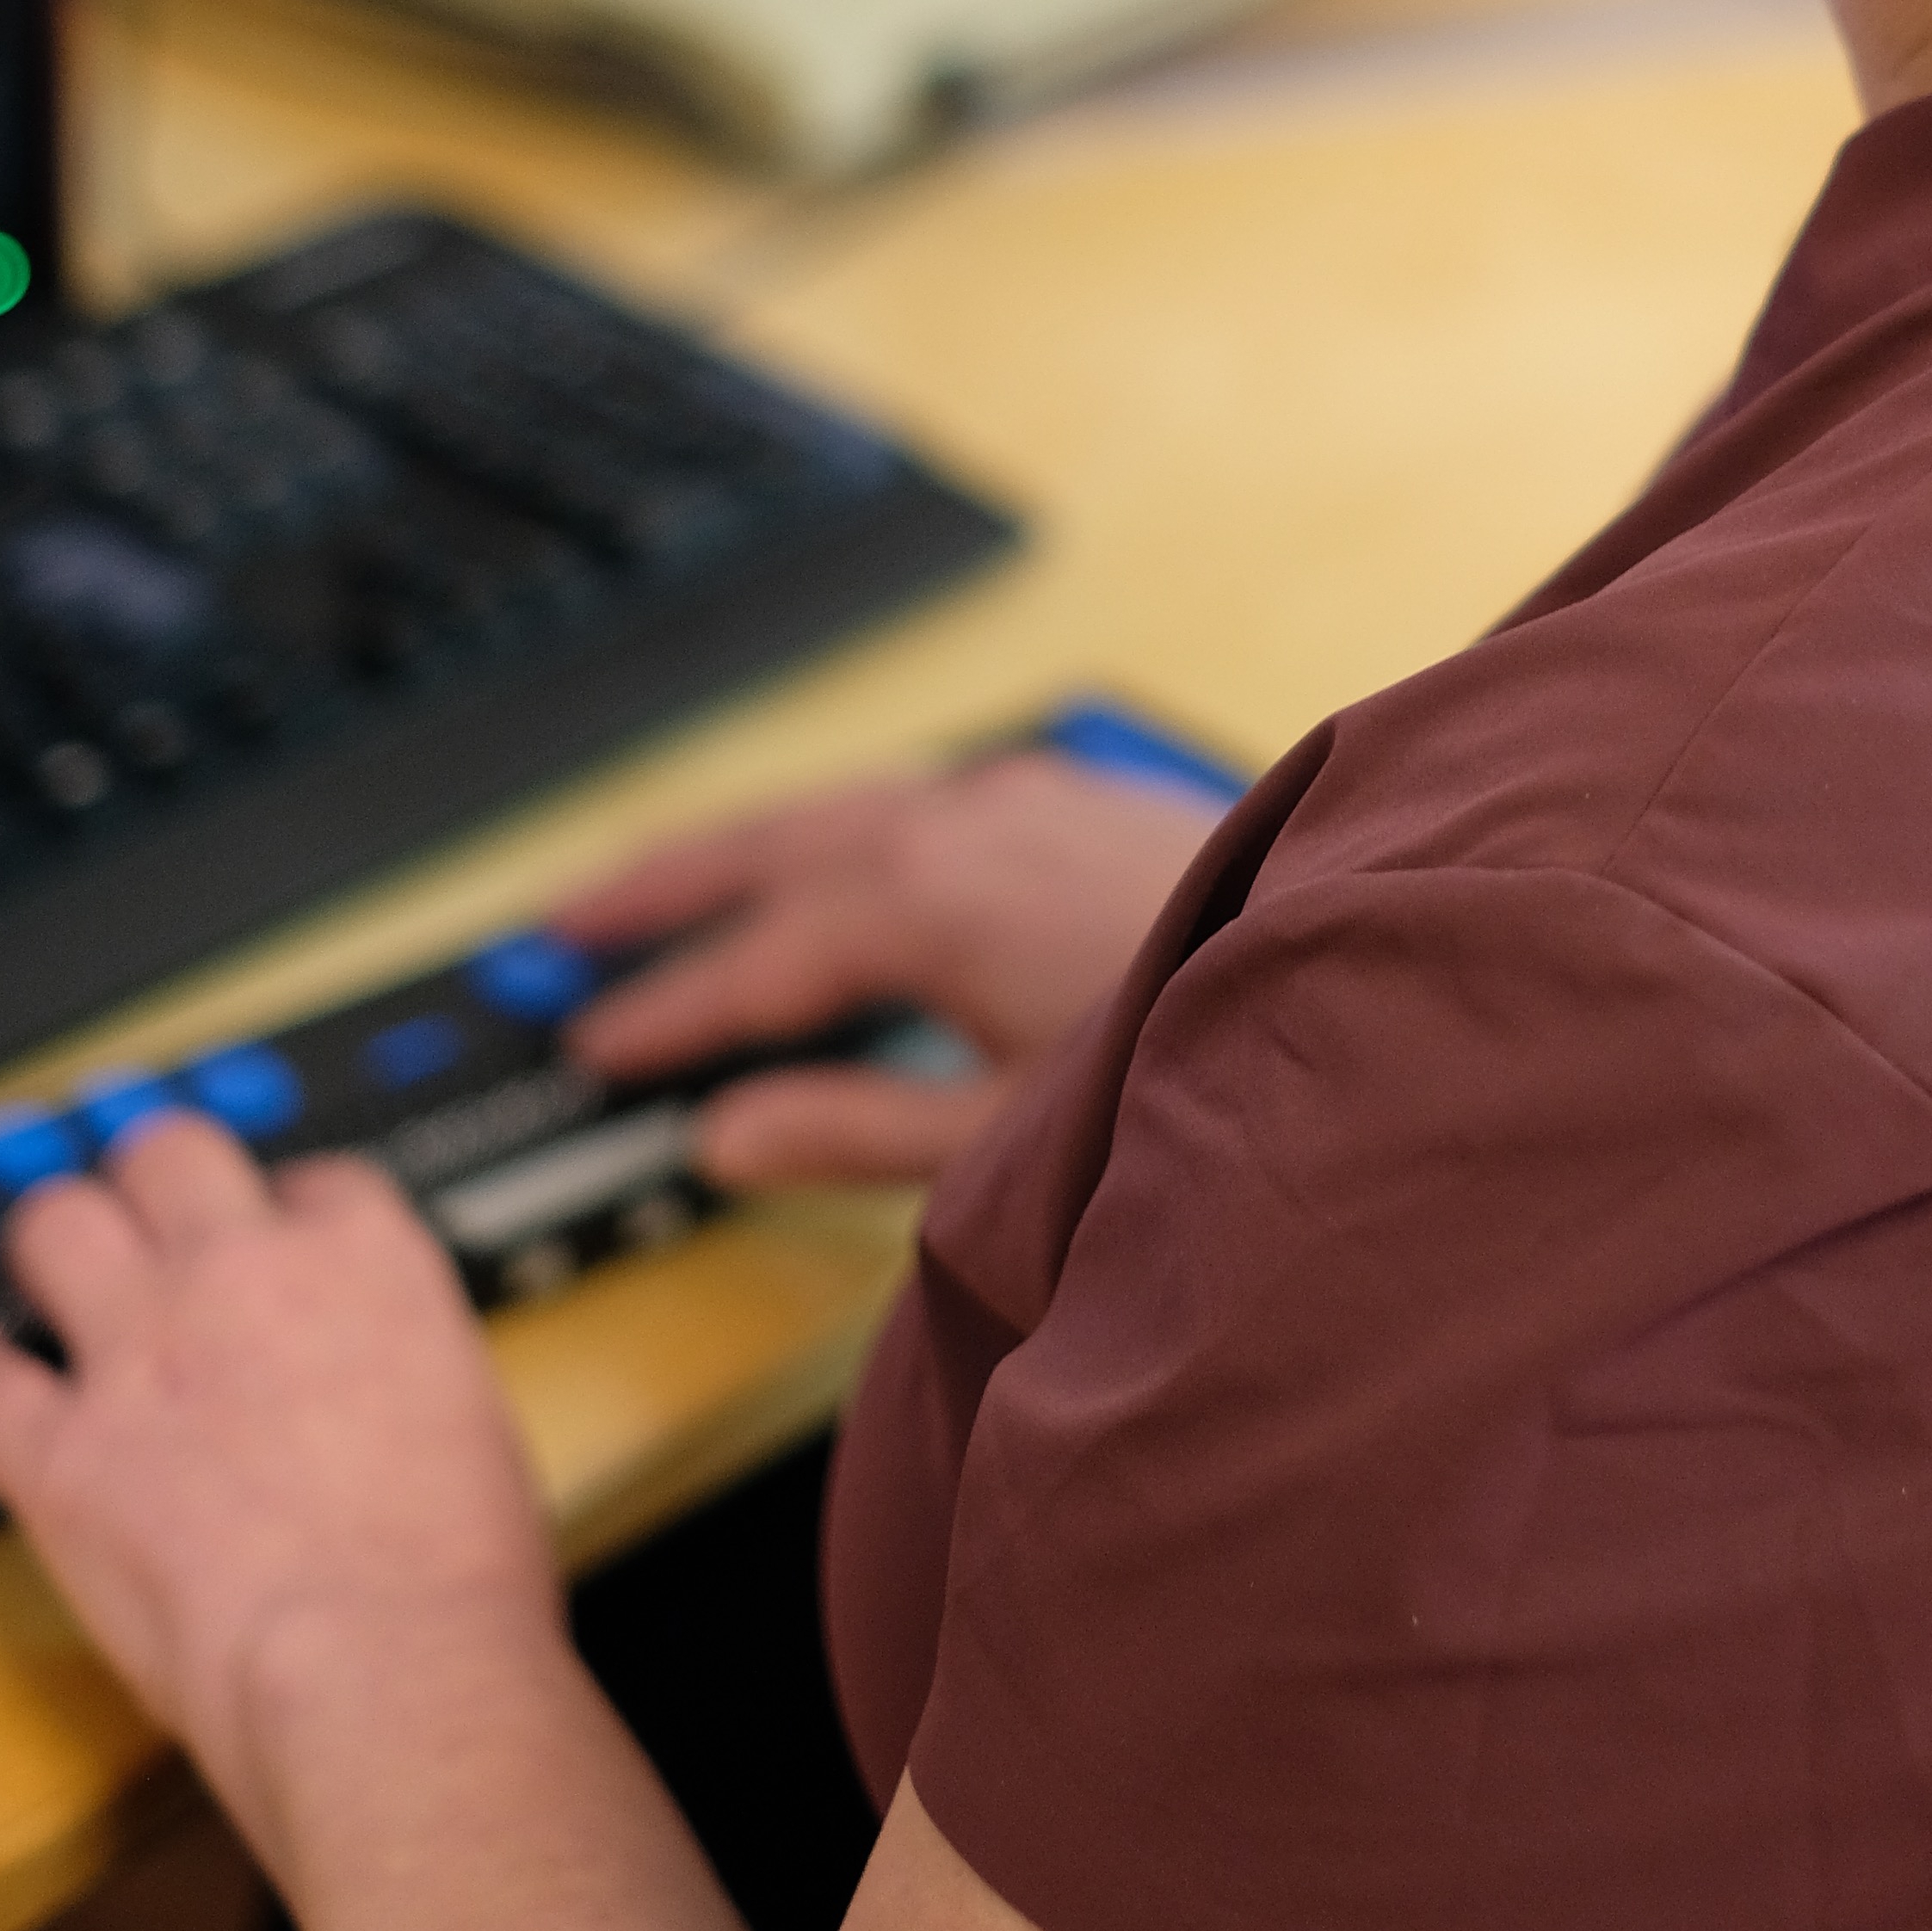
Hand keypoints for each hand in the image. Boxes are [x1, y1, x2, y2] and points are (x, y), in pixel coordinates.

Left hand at [0, 1110, 553, 1872]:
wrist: (389, 1666)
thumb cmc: (453, 1578)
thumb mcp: (470, 1416)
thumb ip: (401, 1366)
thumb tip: (375, 1386)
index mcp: (366, 1259)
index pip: (309, 1180)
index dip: (281, 1209)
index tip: (271, 1238)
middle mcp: (244, 1275)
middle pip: (167, 1152)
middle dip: (149, 1175)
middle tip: (140, 1205)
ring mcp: (142, 1355)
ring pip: (54, 1223)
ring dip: (50, 1236)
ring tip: (45, 1257)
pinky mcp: (61, 1454)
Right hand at [549, 744, 1223, 1185]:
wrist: (1369, 968)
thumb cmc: (1203, 1059)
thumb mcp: (1011, 1136)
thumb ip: (856, 1132)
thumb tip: (727, 1138)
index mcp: (924, 899)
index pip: (754, 963)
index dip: (665, 1013)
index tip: (592, 1047)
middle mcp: (961, 820)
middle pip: (768, 847)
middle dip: (662, 890)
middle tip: (562, 929)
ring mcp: (1022, 793)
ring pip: (839, 809)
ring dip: (742, 849)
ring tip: (663, 886)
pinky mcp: (1073, 792)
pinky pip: (913, 797)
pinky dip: (837, 831)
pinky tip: (836, 864)